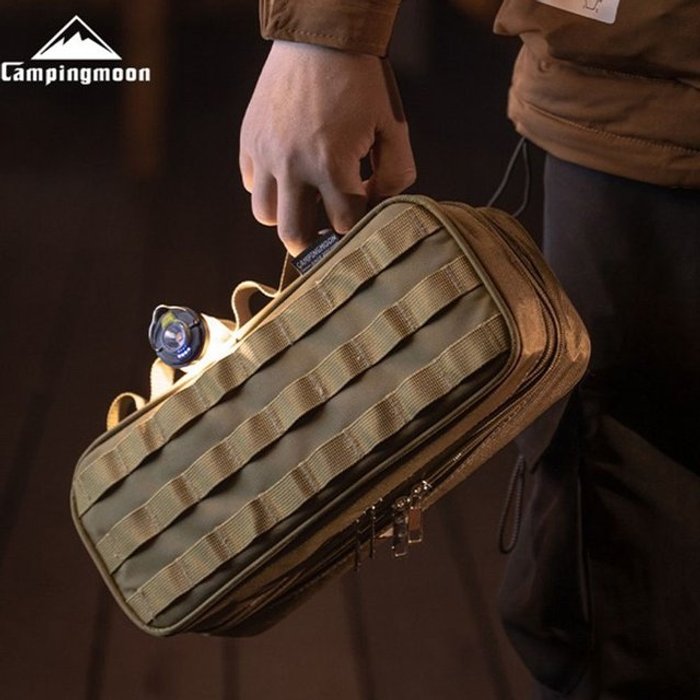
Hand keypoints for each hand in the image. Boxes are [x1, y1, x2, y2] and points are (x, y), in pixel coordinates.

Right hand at [239, 40, 415, 254]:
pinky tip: (289, 175)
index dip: (358, 226)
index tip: (364, 213)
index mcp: (332, 165)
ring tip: (305, 202)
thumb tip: (377, 205)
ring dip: (288, 216)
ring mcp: (266, 153)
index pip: (344, 225)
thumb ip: (396, 176)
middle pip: (294, 235)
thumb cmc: (363, 82)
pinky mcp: (250, 140)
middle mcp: (293, 166)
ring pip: (266, 214)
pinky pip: (251, 183)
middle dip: (314, 245)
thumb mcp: (393, 128)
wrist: (320, 34)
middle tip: (326, 237)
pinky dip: (269, 188)